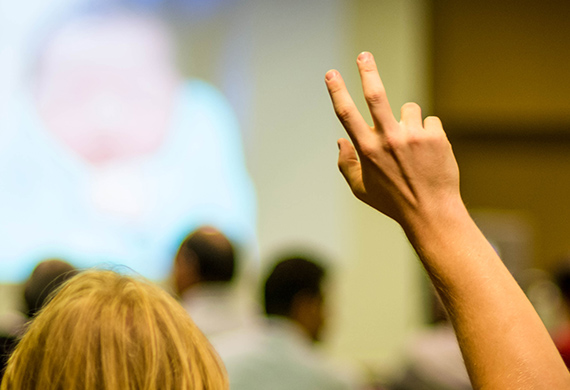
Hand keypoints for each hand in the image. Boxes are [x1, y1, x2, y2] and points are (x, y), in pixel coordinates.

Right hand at [325, 52, 460, 226]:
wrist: (432, 212)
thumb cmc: (393, 202)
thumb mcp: (361, 190)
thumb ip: (346, 164)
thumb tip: (340, 139)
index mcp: (368, 150)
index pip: (347, 114)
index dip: (337, 91)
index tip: (331, 74)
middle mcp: (389, 140)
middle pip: (376, 95)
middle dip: (367, 72)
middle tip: (364, 56)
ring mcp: (413, 137)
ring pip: (409, 109)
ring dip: (409, 121)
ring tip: (414, 146)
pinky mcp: (436, 137)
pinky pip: (430, 121)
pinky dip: (429, 133)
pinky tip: (430, 152)